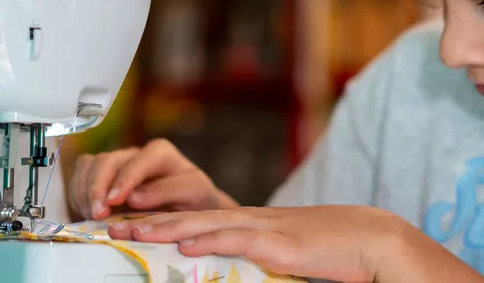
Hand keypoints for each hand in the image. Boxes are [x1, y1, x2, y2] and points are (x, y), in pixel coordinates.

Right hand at [68, 138, 237, 220]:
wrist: (189, 206)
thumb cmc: (193, 198)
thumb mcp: (193, 192)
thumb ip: (168, 191)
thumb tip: (133, 198)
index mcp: (161, 154)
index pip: (138, 160)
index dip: (124, 179)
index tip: (114, 200)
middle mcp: (135, 154)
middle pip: (107, 160)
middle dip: (98, 187)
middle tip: (98, 213)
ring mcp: (116, 164)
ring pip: (90, 166)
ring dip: (85, 192)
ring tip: (92, 216)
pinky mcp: (102, 177)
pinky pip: (80, 176)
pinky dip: (78, 195)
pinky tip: (87, 212)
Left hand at [107, 206, 483, 282]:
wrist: (372, 239)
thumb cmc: (334, 250)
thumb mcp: (287, 254)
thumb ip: (258, 258)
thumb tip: (230, 268)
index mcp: (253, 223)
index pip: (199, 218)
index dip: (163, 220)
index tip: (132, 223)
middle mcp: (253, 220)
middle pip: (191, 215)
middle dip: (149, 217)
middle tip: (112, 221)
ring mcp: (264, 228)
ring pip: (203, 222)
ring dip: (163, 225)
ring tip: (130, 227)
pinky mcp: (278, 243)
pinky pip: (235, 238)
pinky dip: (205, 236)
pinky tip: (181, 239)